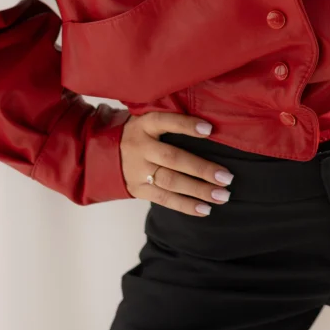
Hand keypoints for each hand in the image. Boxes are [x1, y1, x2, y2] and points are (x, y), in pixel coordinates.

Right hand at [115, 109, 234, 214]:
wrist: (102, 153)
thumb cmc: (138, 133)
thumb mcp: (147, 120)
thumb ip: (170, 121)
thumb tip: (210, 128)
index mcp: (144, 125)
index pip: (166, 121)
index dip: (187, 125)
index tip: (210, 129)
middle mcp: (140, 147)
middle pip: (173, 159)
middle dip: (202, 169)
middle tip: (227, 177)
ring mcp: (137, 170)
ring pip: (171, 182)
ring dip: (199, 191)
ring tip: (222, 196)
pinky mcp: (137, 189)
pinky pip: (164, 199)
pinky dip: (186, 205)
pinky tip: (205, 209)